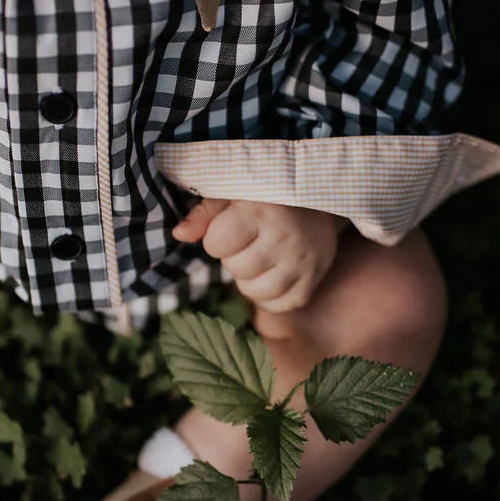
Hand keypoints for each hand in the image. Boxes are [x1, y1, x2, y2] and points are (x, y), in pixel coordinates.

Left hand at [171, 198, 346, 311]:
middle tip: (250, 242)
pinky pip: (279, 305)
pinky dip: (270, 296)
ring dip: (250, 279)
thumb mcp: (233, 195)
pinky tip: (274, 273)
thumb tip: (178, 234)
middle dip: (235, 258)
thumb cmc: (266, 199)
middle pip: (236, 269)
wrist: (320, 204)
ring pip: (255, 292)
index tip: (231, 226)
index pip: (217, 244)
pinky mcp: (312, 281)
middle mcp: (284, 238)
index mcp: (261, 212)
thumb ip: (203, 214)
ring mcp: (301, 262)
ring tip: (260, 258)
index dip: (217, 238)